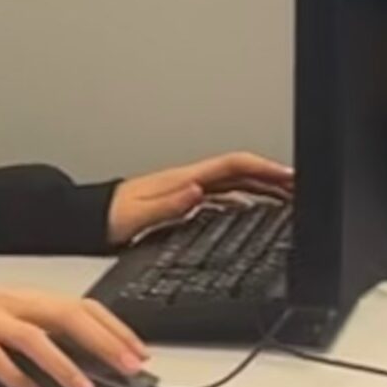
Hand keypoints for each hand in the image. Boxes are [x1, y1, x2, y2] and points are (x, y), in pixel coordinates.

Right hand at [0, 287, 144, 386]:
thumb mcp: (6, 328)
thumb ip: (44, 339)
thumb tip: (89, 365)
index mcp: (24, 298)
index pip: (81, 306)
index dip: (115, 328)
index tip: (138, 352)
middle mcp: (7, 303)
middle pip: (64, 315)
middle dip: (102, 341)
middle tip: (128, 367)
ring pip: (31, 336)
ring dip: (63, 363)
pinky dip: (13, 374)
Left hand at [109, 152, 291, 243]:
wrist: (84, 220)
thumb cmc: (106, 218)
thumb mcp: (137, 216)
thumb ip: (170, 205)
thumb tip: (199, 192)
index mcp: (182, 179)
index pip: (233, 165)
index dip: (265, 168)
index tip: (291, 177)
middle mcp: (187, 181)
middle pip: (240, 173)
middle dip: (273, 178)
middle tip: (302, 189)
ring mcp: (185, 190)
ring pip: (233, 184)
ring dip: (263, 189)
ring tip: (288, 200)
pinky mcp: (180, 202)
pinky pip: (221, 197)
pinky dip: (243, 202)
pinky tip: (252, 213)